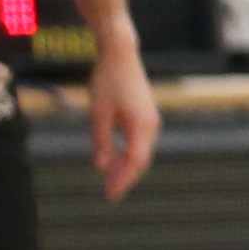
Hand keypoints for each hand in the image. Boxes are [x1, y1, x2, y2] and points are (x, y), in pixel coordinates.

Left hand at [86, 32, 161, 201]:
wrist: (121, 54)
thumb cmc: (107, 81)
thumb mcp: (98, 112)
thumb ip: (101, 140)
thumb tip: (100, 167)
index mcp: (141, 125)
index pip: (134, 161)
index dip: (122, 180)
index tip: (110, 195)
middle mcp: (151, 126)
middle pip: (140, 160)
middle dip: (125, 177)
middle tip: (109, 194)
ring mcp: (150, 121)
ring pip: (140, 152)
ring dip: (125, 166)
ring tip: (108, 179)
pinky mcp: (145, 116)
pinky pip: (139, 142)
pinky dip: (127, 154)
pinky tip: (114, 158)